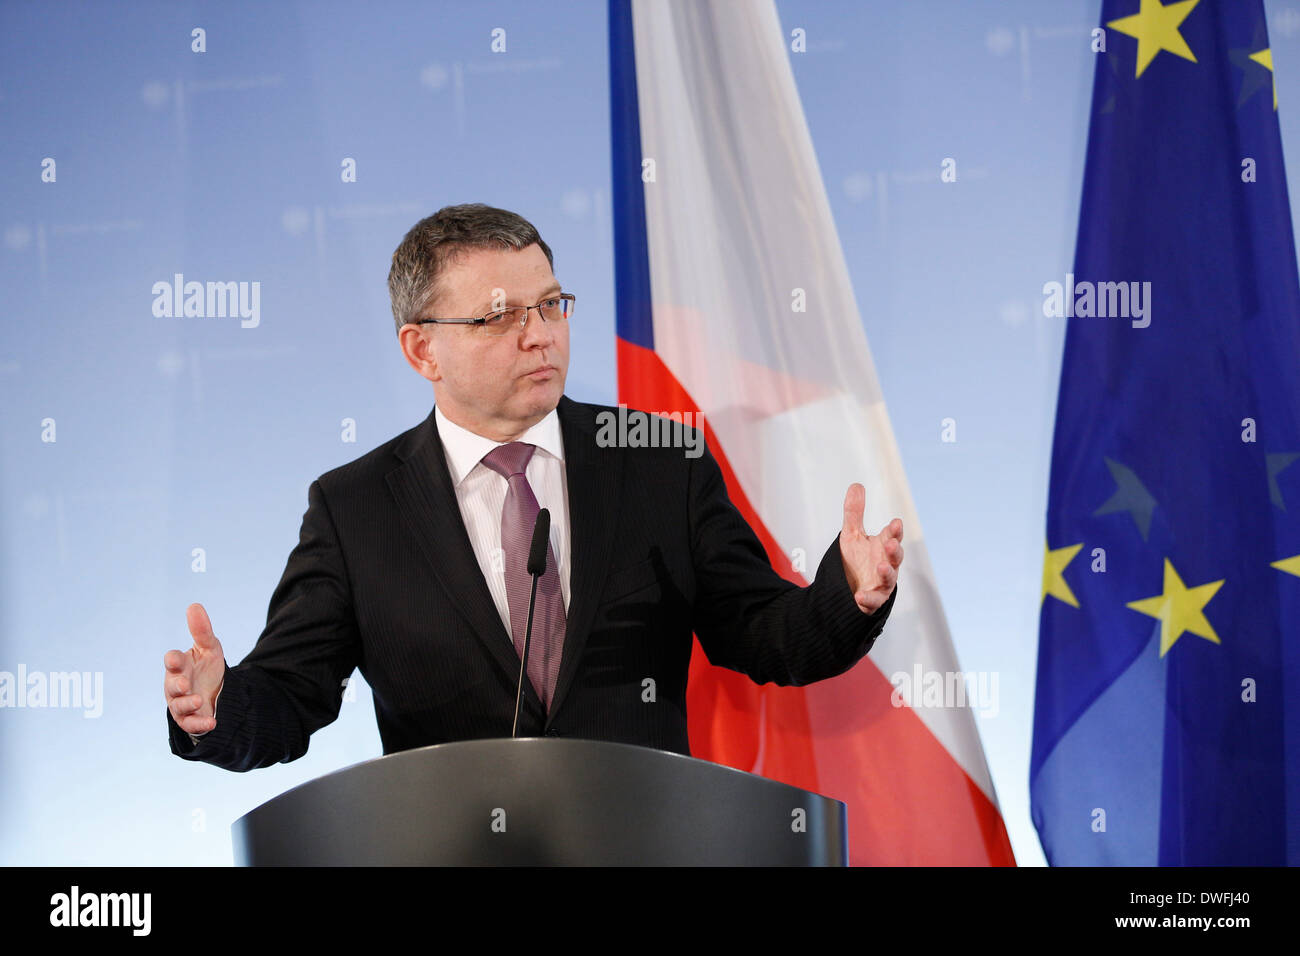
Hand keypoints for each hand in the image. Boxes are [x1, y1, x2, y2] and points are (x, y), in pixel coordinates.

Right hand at [163, 603, 225, 734]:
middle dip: (176, 684)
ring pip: (179, 706)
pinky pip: (191, 724)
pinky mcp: (190, 720)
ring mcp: (181, 704)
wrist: (216, 694)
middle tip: (184, 683)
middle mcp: (176, 685)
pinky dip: (200, 724)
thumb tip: (194, 605)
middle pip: (172, 685)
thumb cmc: (207, 669)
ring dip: (187, 704)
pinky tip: (213, 722)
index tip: (176, 659)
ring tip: (199, 700)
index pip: (172, 661)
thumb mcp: (210, 648)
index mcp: (179, 666)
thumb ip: (202, 631)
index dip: (173, 660)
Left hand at [838, 483, 902, 613]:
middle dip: (894, 550)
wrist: (846, 588)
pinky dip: (869, 598)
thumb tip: (856, 485)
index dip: (894, 531)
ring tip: (880, 567)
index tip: (895, 523)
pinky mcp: (873, 599)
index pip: (892, 536)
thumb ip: (854, 512)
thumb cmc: (855, 560)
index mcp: (882, 547)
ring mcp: (881, 583)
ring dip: (886, 572)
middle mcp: (885, 564)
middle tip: (890, 543)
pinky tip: (861, 596)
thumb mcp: (851, 534)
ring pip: (889, 579)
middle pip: (895, 557)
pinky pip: (873, 600)